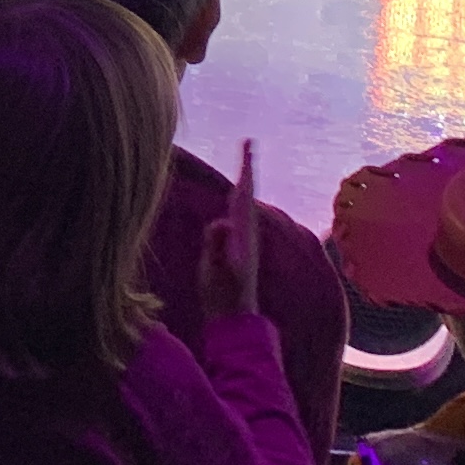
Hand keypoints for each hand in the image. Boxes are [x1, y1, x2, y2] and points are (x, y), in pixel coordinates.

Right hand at [200, 139, 266, 318]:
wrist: (235, 319)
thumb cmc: (223, 296)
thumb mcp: (216, 270)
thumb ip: (217, 245)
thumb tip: (222, 222)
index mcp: (242, 234)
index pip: (243, 194)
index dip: (245, 169)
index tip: (248, 144)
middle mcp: (246, 234)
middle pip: (246, 195)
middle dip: (246, 170)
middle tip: (248, 146)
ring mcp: (243, 243)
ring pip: (243, 205)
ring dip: (242, 185)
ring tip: (243, 168)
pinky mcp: (238, 251)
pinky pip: (238, 216)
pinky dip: (236, 201)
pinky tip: (233, 203)